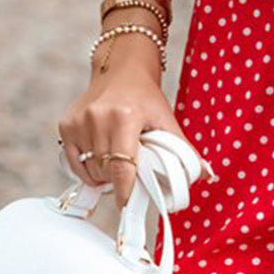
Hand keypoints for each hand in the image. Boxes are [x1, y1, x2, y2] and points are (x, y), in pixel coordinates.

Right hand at [57, 62, 191, 210]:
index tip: (127, 204)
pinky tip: (100, 161)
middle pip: (106, 171)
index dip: (124, 191)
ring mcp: (79, 121)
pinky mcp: (66, 124)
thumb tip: (206, 175)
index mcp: (124, 116)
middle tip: (129, 177)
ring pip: (89, 169)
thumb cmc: (145, 96)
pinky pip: (74, 161)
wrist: (121, 69)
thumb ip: (183, 149)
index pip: (122, 166)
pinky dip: (87, 169)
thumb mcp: (166, 118)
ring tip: (116, 164)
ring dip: (102, 176)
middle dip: (118, 181)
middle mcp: (98, 117)